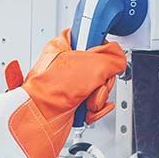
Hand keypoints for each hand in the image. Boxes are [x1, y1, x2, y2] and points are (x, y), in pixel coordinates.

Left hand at [3, 29, 125, 157]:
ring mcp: (69, 86)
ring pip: (99, 87)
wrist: (39, 121)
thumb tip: (119, 60)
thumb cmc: (51, 91)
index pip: (88, 36)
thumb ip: (113, 58)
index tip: (104, 51)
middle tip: (93, 85)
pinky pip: (95, 103)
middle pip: (100, 66)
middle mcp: (65, 65)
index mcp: (63, 47)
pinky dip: (95, 110)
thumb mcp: (92, 65)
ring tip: (86, 100)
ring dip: (98, 97)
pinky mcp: (73, 103)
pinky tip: (86, 109)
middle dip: (102, 81)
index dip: (99, 47)